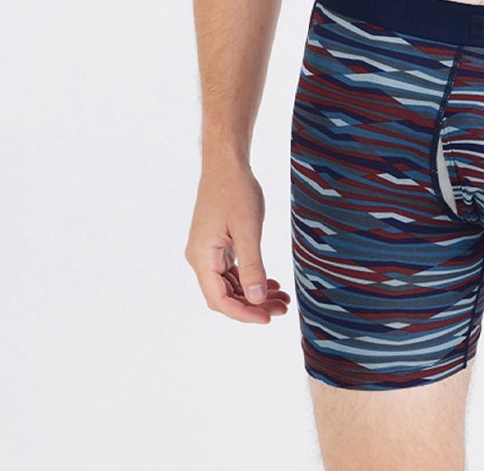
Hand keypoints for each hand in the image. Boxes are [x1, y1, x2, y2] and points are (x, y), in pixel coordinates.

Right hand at [185, 162, 290, 323]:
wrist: (227, 164)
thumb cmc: (235, 190)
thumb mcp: (247, 228)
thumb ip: (251, 265)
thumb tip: (255, 299)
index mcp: (202, 258)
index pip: (219, 300)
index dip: (243, 313)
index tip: (267, 318)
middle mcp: (201, 259)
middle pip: (225, 296)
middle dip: (253, 305)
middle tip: (282, 309)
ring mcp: (209, 252)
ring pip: (230, 285)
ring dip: (254, 294)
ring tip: (281, 299)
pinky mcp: (218, 244)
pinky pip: (233, 271)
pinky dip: (251, 279)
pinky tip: (270, 283)